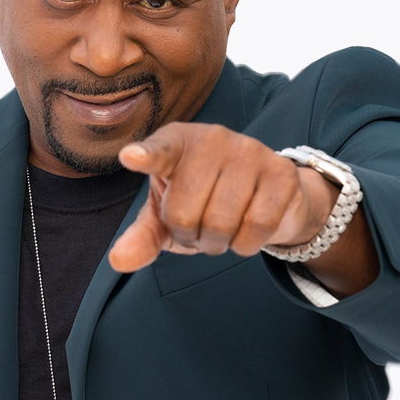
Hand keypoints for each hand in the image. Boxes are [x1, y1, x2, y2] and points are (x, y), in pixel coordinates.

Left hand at [107, 123, 337, 272]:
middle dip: (189, 236)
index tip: (130, 157)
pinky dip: (246, 244)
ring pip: (220, 223)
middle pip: (184, 213)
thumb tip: (119, 260)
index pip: (158, 151)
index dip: (146, 156)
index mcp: (176, 142)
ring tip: (221, 228)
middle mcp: (212, 138)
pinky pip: (257, 226)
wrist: (266, 197)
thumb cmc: (205, 201)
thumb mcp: (168, 216)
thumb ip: (143, 235)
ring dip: (217, 243)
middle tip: (199, 227)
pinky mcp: (281, 172)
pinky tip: (246, 231)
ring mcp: (249, 151)